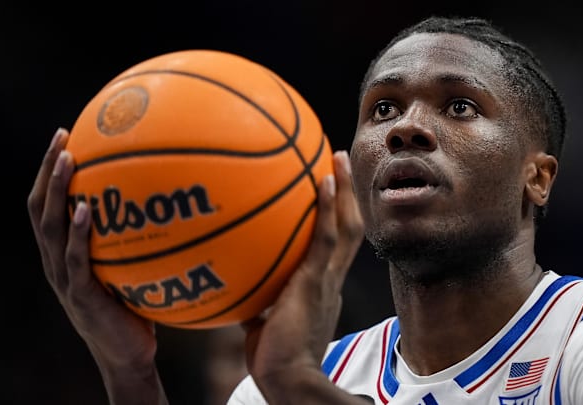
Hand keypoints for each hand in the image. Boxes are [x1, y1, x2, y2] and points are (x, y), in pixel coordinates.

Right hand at [27, 128, 164, 403]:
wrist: (128, 355)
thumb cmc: (135, 308)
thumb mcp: (131, 268)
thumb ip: (135, 239)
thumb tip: (170, 203)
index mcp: (63, 254)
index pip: (46, 206)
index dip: (48, 172)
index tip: (65, 136)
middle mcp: (56, 262)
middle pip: (39, 208)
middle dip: (47, 170)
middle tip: (62, 136)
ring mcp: (64, 279)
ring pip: (49, 228)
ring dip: (56, 191)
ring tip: (67, 159)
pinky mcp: (80, 295)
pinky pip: (75, 260)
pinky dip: (77, 233)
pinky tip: (86, 209)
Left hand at [241, 150, 366, 402]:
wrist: (287, 377)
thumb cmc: (274, 356)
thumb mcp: (263, 321)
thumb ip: (256, 300)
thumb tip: (233, 283)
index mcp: (321, 285)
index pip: (334, 244)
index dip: (335, 216)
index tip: (328, 189)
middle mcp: (330, 277)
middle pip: (349, 228)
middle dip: (347, 194)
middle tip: (339, 160)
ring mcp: (326, 278)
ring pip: (346, 227)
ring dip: (344, 191)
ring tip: (337, 158)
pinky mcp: (316, 282)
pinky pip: (327, 238)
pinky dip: (329, 209)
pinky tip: (324, 181)